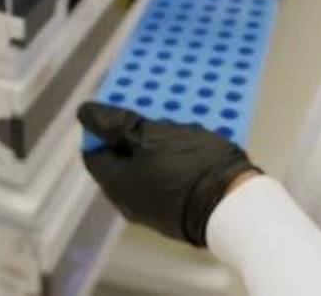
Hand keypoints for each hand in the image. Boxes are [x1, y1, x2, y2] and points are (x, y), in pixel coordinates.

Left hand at [78, 102, 259, 246]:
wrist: (234, 206)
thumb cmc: (190, 166)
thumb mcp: (153, 135)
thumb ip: (117, 124)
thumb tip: (85, 114)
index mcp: (115, 184)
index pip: (94, 150)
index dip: (104, 126)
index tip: (123, 109)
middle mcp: (128, 202)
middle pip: (121, 160)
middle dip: (134, 133)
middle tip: (155, 113)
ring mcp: (153, 209)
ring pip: (146, 168)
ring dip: (156, 144)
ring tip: (178, 124)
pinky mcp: (177, 212)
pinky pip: (165, 179)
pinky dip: (171, 160)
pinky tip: (190, 145)